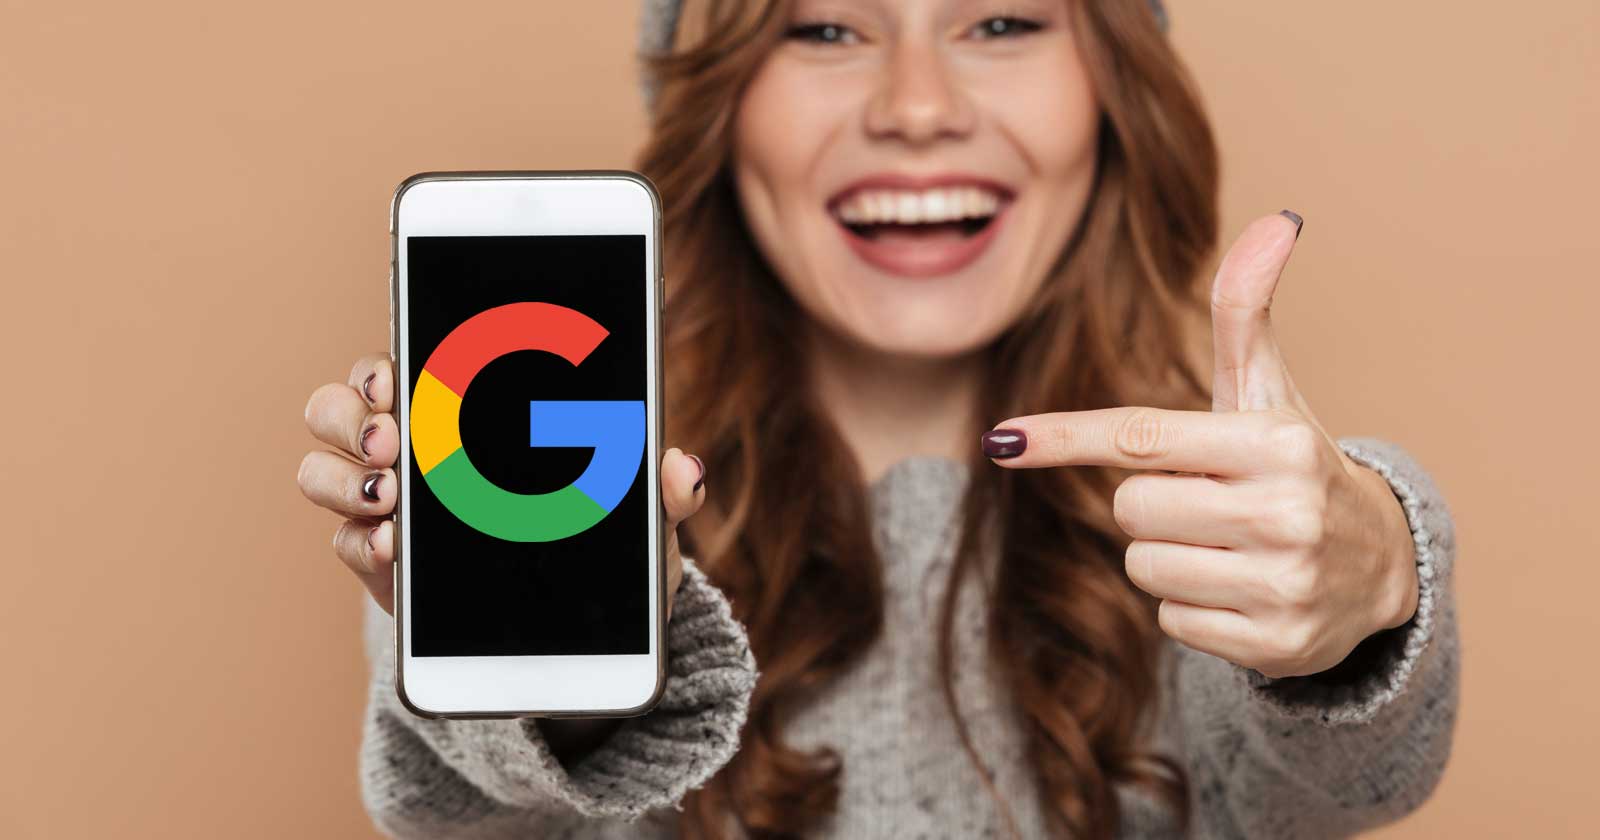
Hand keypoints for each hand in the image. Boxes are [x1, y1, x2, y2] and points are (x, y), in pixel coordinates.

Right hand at [297, 353, 704, 617]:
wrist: (579, 629)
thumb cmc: (605, 545)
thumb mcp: (641, 519)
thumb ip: (662, 491)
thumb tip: (683, 468)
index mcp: (467, 410)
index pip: (402, 362)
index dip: (382, 364)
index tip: (396, 378)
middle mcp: (414, 446)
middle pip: (338, 406)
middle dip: (351, 417)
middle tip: (392, 440)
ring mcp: (389, 504)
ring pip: (321, 468)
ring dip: (342, 476)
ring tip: (390, 497)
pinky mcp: (381, 561)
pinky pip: (344, 539)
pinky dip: (360, 540)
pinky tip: (393, 547)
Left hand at [982, 212, 1417, 677]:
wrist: (1381, 570)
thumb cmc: (1296, 466)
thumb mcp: (1270, 395)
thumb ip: (1249, 314)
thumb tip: (1277, 221)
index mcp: (1277, 445)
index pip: (1141, 438)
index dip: (1066, 436)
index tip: (1001, 440)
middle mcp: (1286, 512)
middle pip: (1131, 509)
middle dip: (1154, 504)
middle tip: (1213, 502)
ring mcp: (1283, 584)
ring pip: (1143, 567)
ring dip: (1168, 557)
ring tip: (1230, 546)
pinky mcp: (1276, 647)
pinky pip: (1171, 622)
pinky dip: (1193, 608)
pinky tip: (1243, 591)